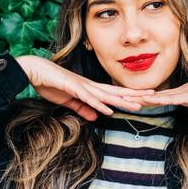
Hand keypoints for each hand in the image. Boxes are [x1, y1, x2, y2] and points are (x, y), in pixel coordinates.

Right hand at [15, 55, 155, 120]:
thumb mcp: (68, 101)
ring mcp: (82, 86)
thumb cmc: (50, 83)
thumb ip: (82, 108)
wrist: (33, 71)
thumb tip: (97, 117)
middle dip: (135, 95)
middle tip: (154, 96)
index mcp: (90, 88)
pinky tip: (109, 109)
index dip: (130, 96)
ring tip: (138, 105)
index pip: (114, 94)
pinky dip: (99, 104)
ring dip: (122, 101)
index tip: (146, 99)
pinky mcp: (72, 88)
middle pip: (116, 92)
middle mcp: (90, 86)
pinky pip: (88, 98)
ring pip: (106, 95)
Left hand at [127, 59, 187, 118]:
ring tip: (126, 100)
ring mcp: (183, 92)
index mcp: (183, 93)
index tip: (132, 100)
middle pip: (154, 96)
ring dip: (142, 99)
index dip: (145, 99)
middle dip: (137, 98)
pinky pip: (169, 99)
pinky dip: (157, 100)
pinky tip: (147, 101)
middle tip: (120, 99)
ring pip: (157, 97)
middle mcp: (180, 91)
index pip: (160, 98)